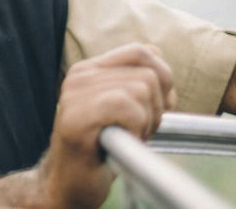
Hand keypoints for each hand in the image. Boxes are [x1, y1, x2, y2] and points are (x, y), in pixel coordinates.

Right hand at [40, 43, 174, 207]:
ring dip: (146, 121)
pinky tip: (120, 142)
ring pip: (142, 89)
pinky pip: (128, 107)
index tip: (151, 109)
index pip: (144, 51)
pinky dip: (135, 129)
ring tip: (126, 138)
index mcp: (90, 69)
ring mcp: (75, 94)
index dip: (163, 79)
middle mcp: (80, 75)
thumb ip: (142, 88)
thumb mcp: (125, 111)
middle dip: (157, 107)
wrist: (68, 185)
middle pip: (149, 73)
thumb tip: (167, 81)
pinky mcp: (76, 116)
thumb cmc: (101, 151)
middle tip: (136, 131)